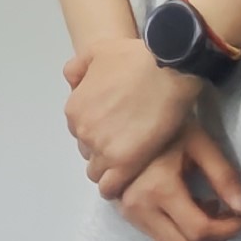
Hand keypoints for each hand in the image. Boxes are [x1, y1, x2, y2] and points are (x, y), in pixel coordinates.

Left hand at [64, 38, 199, 198]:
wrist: (167, 69)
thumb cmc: (134, 58)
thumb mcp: (95, 53)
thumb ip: (77, 70)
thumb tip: (74, 84)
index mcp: (74, 109)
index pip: (80, 132)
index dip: (98, 133)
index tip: (115, 133)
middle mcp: (83, 131)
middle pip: (89, 151)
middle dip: (104, 151)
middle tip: (126, 147)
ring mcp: (102, 148)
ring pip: (98, 172)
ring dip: (110, 171)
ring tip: (130, 165)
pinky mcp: (126, 162)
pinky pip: (111, 186)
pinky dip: (117, 186)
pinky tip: (129, 181)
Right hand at [115, 126, 240, 240]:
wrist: (123, 119)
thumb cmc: (167, 127)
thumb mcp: (200, 144)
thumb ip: (223, 177)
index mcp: (157, 188)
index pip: (199, 231)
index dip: (227, 230)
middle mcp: (137, 207)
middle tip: (227, 218)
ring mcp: (127, 212)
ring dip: (197, 237)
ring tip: (207, 208)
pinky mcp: (123, 212)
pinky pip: (159, 236)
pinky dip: (181, 230)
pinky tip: (189, 205)